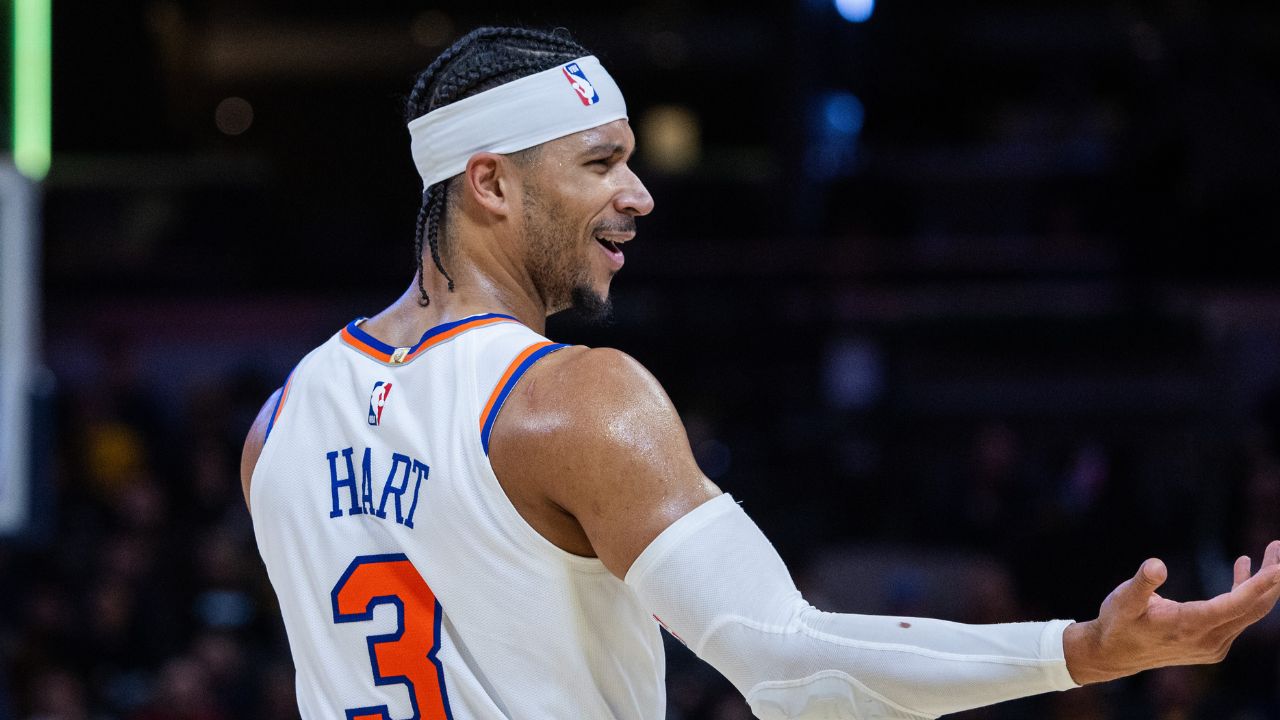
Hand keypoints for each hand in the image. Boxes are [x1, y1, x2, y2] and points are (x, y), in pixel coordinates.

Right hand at [1063, 540, 1279, 684]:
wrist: (1113, 653)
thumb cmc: (1117, 622)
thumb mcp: (1123, 600)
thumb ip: (1142, 583)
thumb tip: (1157, 564)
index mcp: (1190, 626)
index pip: (1236, 605)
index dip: (1260, 585)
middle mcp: (1209, 640)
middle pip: (1253, 608)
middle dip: (1272, 579)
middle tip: (1278, 546)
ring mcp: (1214, 645)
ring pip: (1249, 612)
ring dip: (1263, 584)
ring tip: (1270, 552)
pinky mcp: (1213, 644)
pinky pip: (1239, 616)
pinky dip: (1246, 593)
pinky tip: (1241, 567)